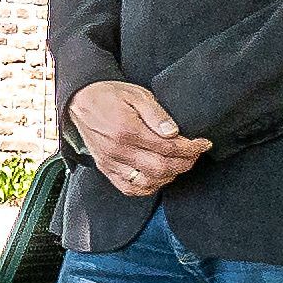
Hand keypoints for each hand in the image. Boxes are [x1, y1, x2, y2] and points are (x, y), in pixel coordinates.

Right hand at [70, 76, 209, 197]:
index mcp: (127, 130)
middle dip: (185, 163)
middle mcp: (118, 150)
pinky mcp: (106, 168)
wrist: (80, 100)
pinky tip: (158, 177)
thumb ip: (156, 114)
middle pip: (161, 168)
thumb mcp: (137, 94)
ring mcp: (111, 162)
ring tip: (179, 163)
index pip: (168, 148)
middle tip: (194, 154)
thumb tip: (174, 132)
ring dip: (169, 176)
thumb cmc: (109, 95)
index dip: (191, 148)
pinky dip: (149, 187)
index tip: (203, 144)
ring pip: (148, 182)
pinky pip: (130, 188)